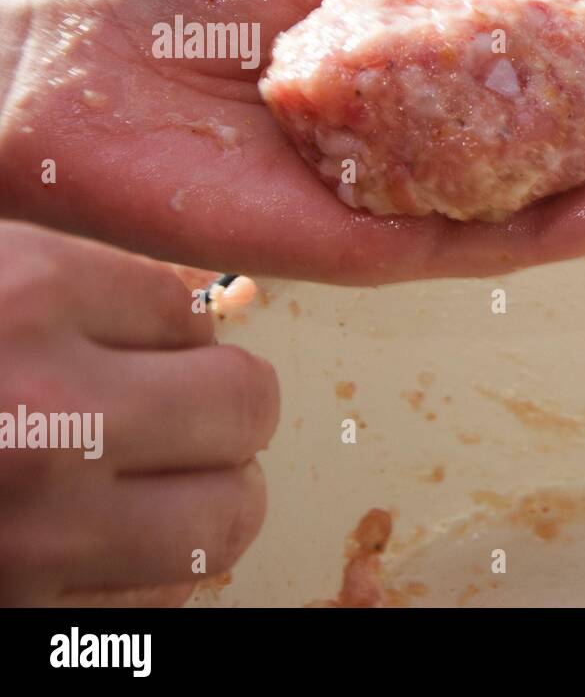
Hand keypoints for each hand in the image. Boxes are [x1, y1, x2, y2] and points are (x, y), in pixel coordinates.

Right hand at [0, 220, 277, 605]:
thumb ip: (73, 286)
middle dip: (224, 403)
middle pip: (243, 403)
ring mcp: (40, 530)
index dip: (172, 327)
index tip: (139, 341)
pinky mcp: (24, 616)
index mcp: (25, 302)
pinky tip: (103, 540)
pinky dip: (153, 568)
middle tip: (185, 409)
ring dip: (212, 494)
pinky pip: (163, 595)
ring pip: (229, 514)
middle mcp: (47, 416)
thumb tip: (192, 311)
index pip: (186, 307)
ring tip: (162, 481)